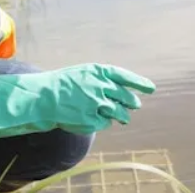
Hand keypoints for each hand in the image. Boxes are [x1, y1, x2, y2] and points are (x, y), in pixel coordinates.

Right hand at [0, 63, 155, 141]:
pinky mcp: (91, 119)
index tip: (151, 88)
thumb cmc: (64, 84)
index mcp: (99, 72)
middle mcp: (101, 86)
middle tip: (134, 104)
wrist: (43, 97)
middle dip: (132, 102)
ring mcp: (97, 104)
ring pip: (120, 114)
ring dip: (122, 116)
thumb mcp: (84, 74)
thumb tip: (125, 90)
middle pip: (126, 97)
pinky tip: (94, 118)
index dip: (139, 82)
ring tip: (122, 117)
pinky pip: (105, 123)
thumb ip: (103, 79)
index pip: (125, 77)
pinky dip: (103, 122)